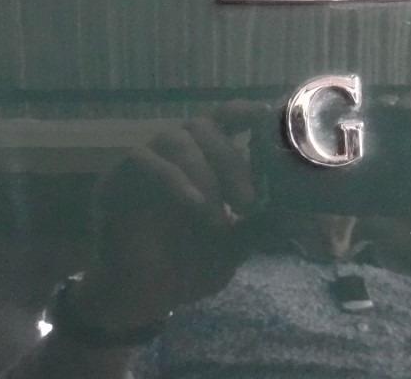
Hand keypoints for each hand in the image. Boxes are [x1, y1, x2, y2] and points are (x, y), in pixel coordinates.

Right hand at [73, 111, 261, 329]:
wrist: (143, 299)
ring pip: (175, 138)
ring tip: (217, 215)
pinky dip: (174, 179)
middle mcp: (172, 153)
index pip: (221, 118)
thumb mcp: (234, 247)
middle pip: (202, 126)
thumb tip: (295, 213)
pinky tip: (194, 204)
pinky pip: (142, 159)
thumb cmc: (188, 266)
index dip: (242, 111)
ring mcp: (143, 161)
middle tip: (247, 202)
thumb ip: (258, 226)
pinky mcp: (116, 177)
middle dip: (230, 160)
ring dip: (204, 173)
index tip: (263, 117)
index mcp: (202, 159)